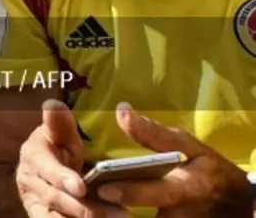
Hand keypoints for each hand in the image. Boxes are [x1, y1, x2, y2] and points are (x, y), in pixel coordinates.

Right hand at [16, 100, 122, 217]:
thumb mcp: (61, 134)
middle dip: (86, 209)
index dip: (62, 178)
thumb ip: (60, 124)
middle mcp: (29, 182)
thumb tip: (52, 104)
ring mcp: (34, 204)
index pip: (46, 169)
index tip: (81, 187)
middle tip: (121, 214)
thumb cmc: (59, 148)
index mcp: (33, 156)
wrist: (46, 171)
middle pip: (55, 199)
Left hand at [94, 104, 249, 215]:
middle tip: (86, 197)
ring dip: (114, 215)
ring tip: (90, 203)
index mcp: (188, 188)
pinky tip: (102, 207)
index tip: (103, 189)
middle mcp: (180, 213)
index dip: (133, 193)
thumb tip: (121, 111)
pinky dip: (119, 216)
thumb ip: (154, 133)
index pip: (160, 193)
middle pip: (143, 216)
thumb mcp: (189, 146)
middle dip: (113, 209)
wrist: (231, 203)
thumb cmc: (207, 168)